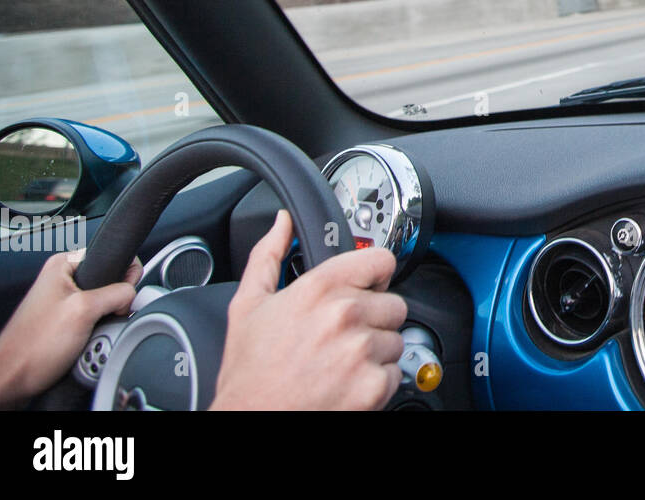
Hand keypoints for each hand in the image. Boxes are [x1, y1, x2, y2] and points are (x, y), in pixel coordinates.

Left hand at [0, 250, 140, 408]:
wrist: (13, 378)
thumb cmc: (32, 347)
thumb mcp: (84, 311)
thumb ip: (117, 294)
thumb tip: (132, 294)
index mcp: (64, 265)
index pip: (114, 256)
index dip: (124, 277)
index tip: (117, 298)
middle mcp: (63, 280)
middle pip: (112, 282)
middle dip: (114, 304)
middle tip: (99, 321)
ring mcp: (65, 301)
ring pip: (106, 304)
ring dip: (105, 322)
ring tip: (89, 336)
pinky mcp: (67, 320)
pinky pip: (96, 320)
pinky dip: (97, 332)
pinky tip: (86, 342)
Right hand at [209, 210, 406, 409]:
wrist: (251, 421)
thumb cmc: (249, 371)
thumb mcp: (248, 305)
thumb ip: (269, 255)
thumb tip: (283, 223)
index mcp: (320, 288)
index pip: (381, 260)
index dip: (374, 275)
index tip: (366, 288)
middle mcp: (345, 315)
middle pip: (393, 303)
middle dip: (373, 318)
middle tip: (342, 336)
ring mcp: (361, 351)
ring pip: (396, 339)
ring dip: (375, 351)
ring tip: (340, 362)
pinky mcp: (373, 385)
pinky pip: (395, 373)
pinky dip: (376, 381)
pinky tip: (346, 383)